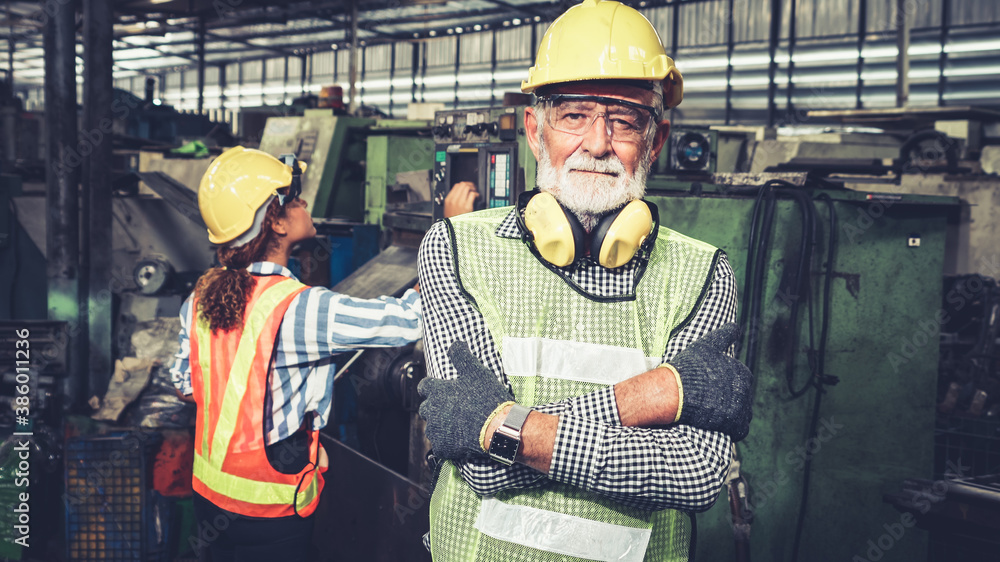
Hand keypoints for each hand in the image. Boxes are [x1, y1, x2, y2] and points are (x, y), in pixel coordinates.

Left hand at [417, 340, 513, 459]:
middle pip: (426, 408)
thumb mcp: (475, 371)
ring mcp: (435, 430)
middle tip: (454, 409)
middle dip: (436, 407)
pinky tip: (460, 439)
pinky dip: (447, 442)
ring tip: (459, 425)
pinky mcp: (442, 446)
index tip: (440, 390)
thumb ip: (461, 355)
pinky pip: (439, 444)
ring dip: (441, 425)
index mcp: (437, 391)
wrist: (498, 427)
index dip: (432, 388)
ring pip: (432, 426)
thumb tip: (455, 343)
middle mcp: (432, 410)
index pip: (424, 386)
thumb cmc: (487, 398)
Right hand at [444, 182, 478, 218]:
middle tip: (473, 188)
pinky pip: (472, 194)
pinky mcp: (467, 206)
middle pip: (462, 185)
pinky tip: (477, 197)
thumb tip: (461, 192)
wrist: (453, 229)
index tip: (468, 187)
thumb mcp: (448, 208)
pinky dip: (476, 194)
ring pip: (467, 188)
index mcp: (448, 200)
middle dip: (469, 185)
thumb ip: (453, 200)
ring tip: (475, 193)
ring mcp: (460, 203)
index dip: (464, 184)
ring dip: (473, 188)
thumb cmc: (453, 220)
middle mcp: (453, 200)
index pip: (456, 185)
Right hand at [666, 323, 752, 440]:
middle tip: (712, 400)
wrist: (677, 392)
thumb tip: (736, 326)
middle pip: (742, 397)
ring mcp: (740, 407)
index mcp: (741, 372)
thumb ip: (724, 335)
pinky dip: (733, 429)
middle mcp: (745, 389)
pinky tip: (722, 426)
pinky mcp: (733, 423)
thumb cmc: (689, 368)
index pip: (741, 379)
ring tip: (715, 414)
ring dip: (733, 415)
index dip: (727, 383)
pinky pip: (740, 429)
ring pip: (743, 413)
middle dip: (731, 399)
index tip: (713, 385)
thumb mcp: (706, 345)